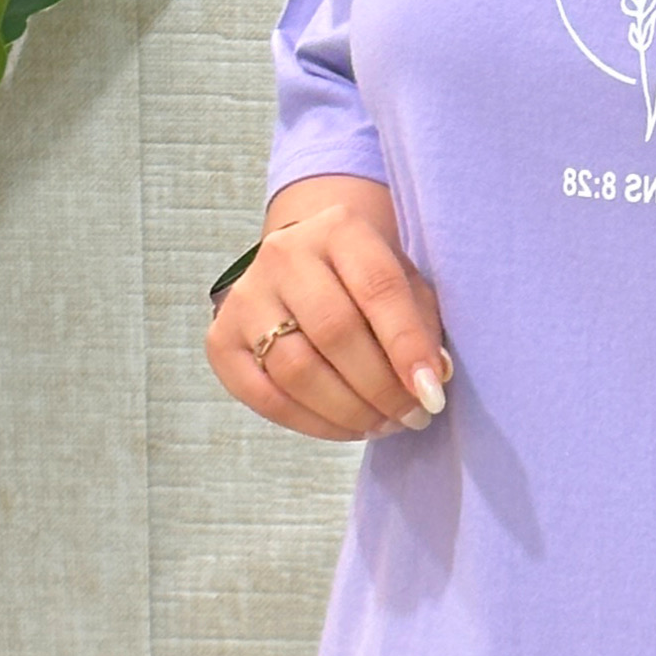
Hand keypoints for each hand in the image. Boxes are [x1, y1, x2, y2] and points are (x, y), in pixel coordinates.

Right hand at [205, 173, 451, 440]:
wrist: (307, 268)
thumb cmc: (366, 282)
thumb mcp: (406, 285)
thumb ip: (422, 326)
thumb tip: (432, 380)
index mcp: (338, 229)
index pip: (378, 288)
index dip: (407, 347)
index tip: (434, 393)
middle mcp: (283, 254)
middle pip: (335, 332)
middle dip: (381, 388)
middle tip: (412, 417)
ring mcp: (245, 297)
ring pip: (298, 370)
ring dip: (349, 411)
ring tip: (384, 424)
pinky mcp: (222, 341)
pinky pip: (267, 397)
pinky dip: (314, 423)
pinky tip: (347, 427)